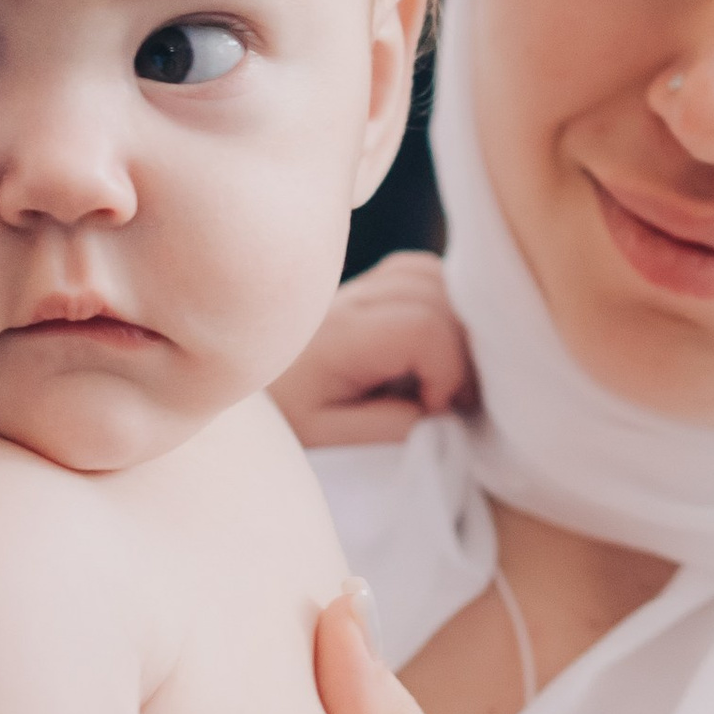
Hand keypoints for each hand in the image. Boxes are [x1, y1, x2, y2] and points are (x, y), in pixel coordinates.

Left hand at [274, 250, 476, 445]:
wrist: (253, 402)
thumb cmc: (288, 424)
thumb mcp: (330, 441)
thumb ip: (390, 427)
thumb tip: (440, 409)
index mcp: (341, 336)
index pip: (423, 326)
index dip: (448, 369)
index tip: (436, 408)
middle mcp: (352, 298)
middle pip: (437, 294)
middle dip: (460, 349)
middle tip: (448, 397)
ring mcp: (360, 286)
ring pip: (434, 275)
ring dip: (455, 322)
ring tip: (444, 370)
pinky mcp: (367, 286)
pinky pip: (421, 272)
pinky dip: (443, 302)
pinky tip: (435, 342)